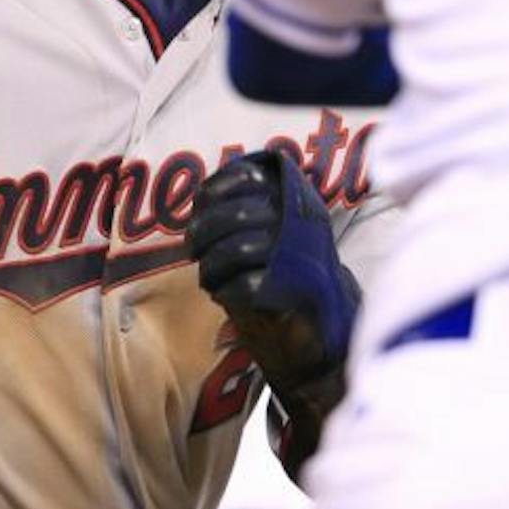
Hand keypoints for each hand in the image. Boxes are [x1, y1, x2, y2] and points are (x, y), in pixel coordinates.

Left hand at [187, 149, 360, 393]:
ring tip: (209, 277)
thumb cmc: (280, 278)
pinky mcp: (294, 293)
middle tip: (194, 249)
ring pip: (239, 249)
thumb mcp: (265, 235)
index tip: (200, 207)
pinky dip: (226, 291)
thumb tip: (201, 195)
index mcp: (293, 201)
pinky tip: (223, 295)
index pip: (248, 177)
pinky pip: (247, 286)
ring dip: (212, 265)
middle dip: (205, 232)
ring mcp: (299, 258)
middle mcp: (300, 223)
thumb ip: (242, 209)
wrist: (315, 331)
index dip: (215, 190)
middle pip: (237, 214)